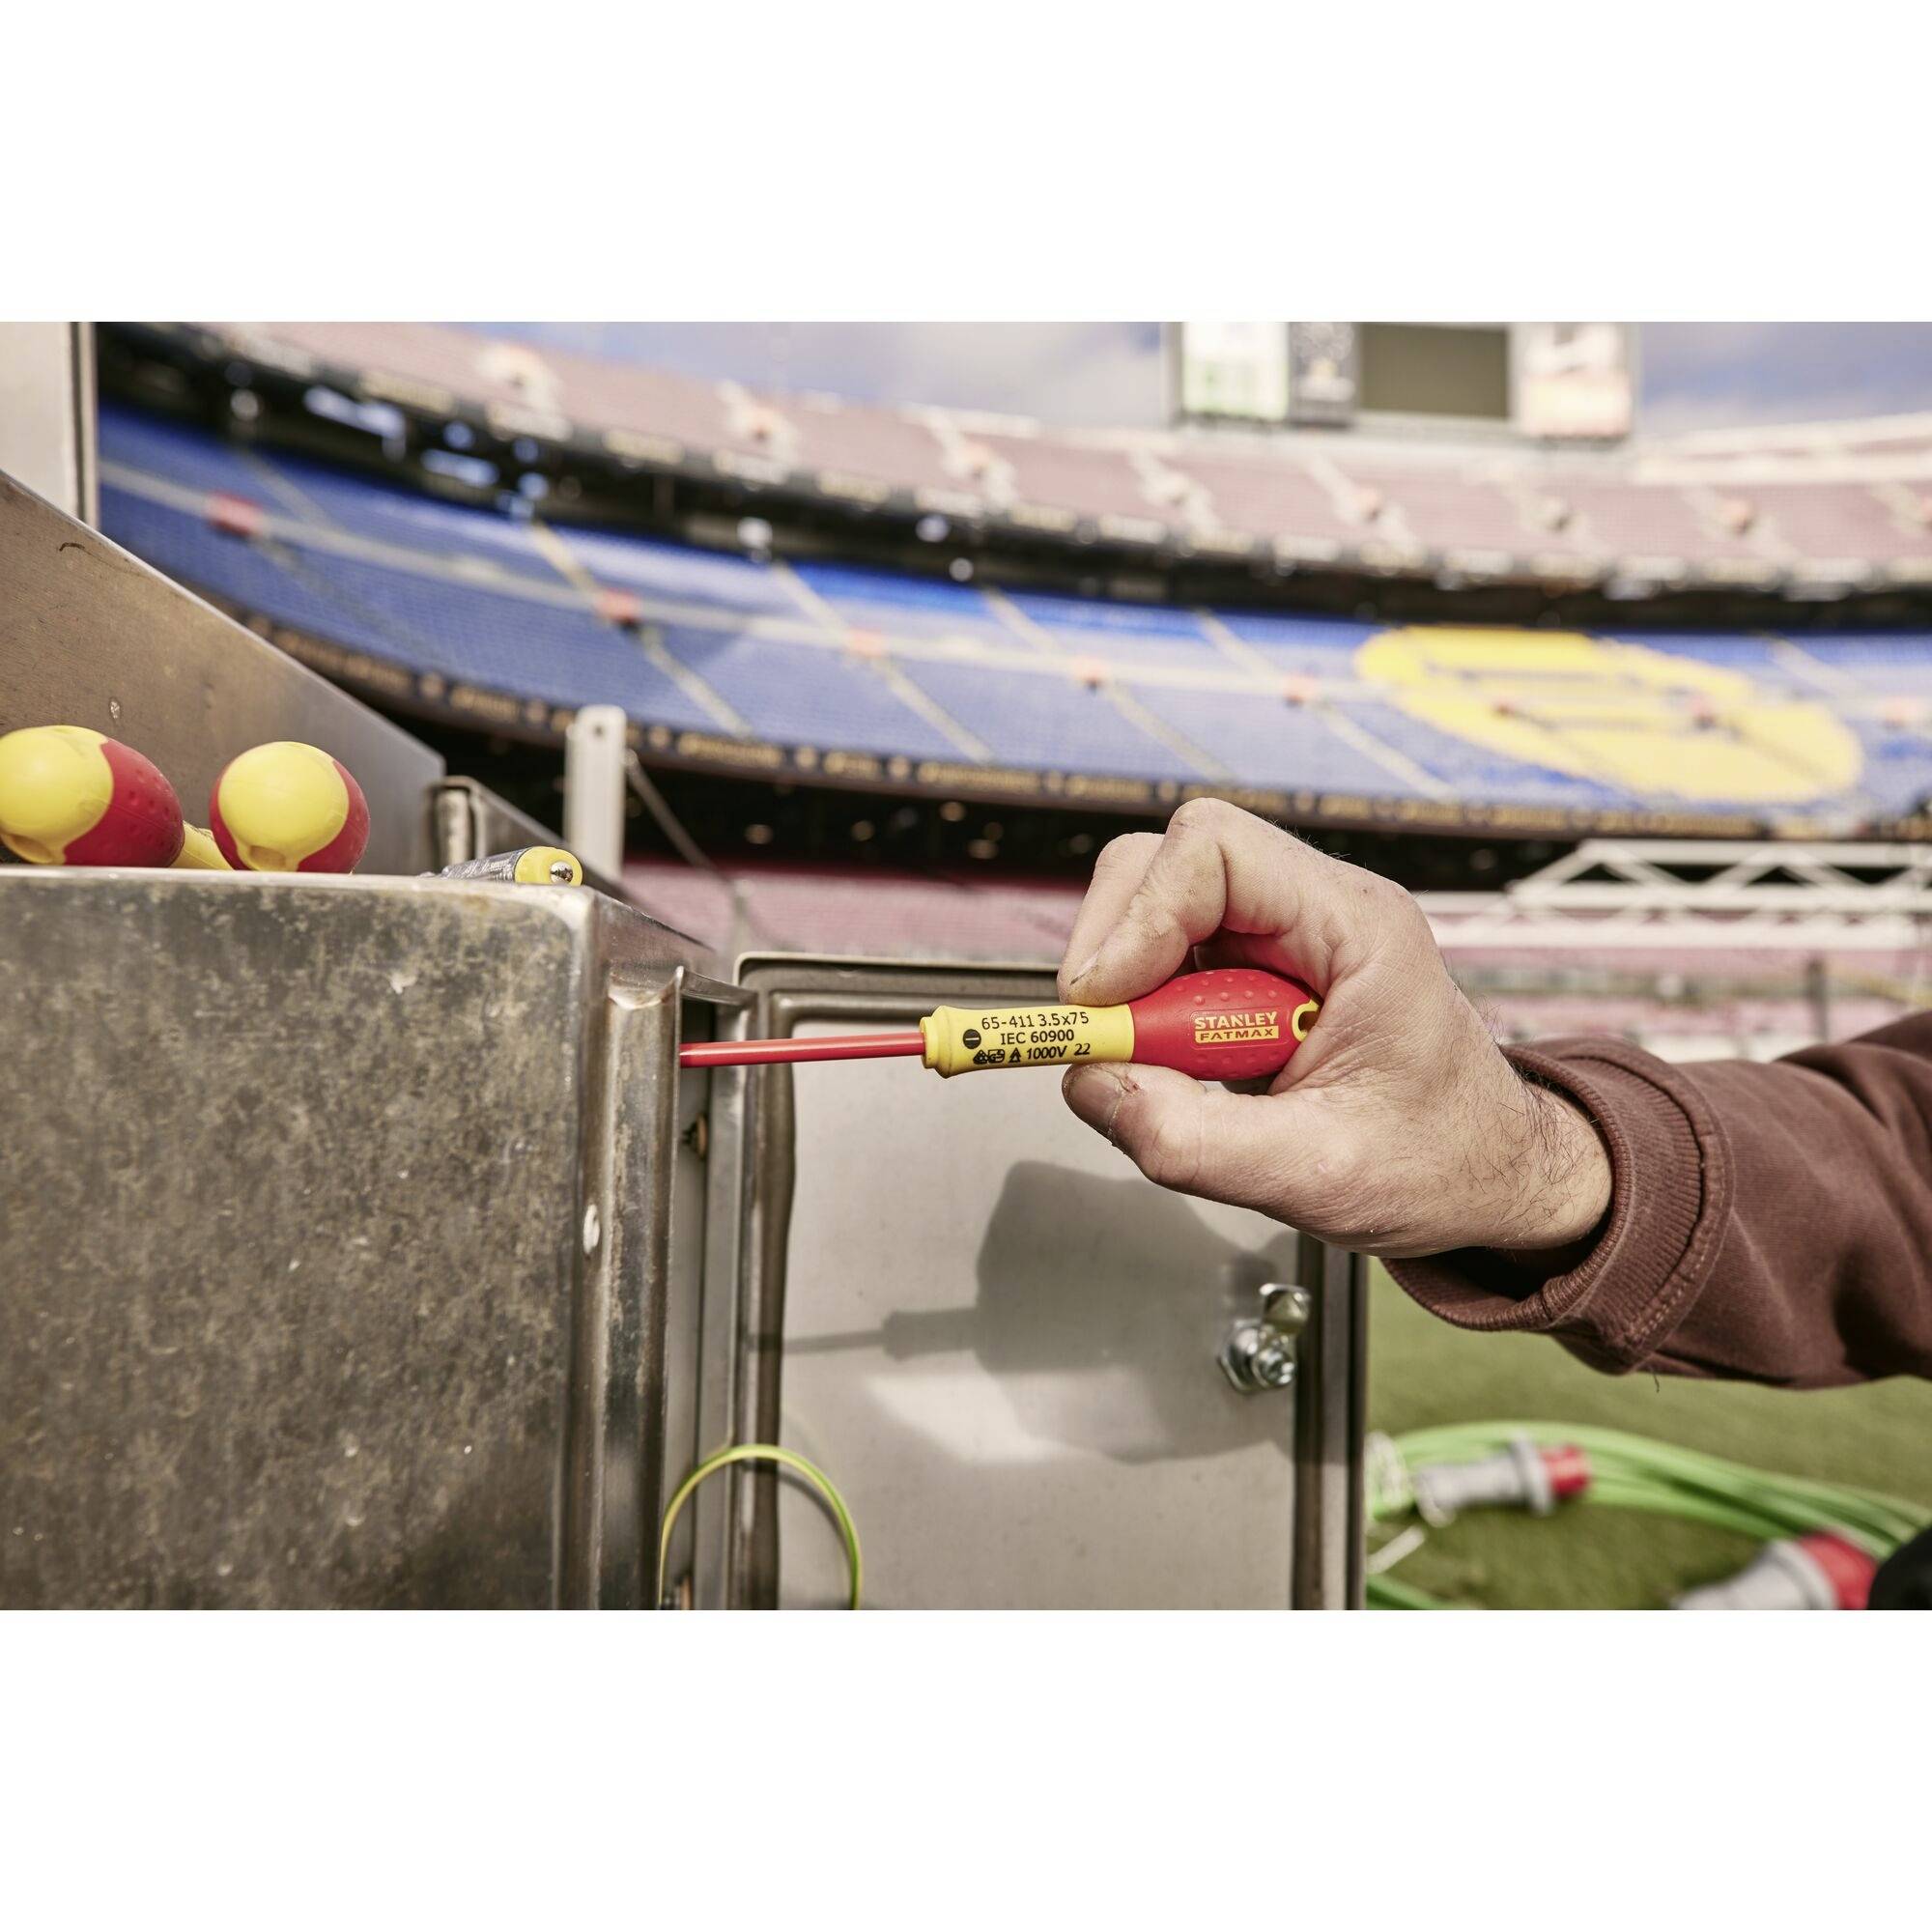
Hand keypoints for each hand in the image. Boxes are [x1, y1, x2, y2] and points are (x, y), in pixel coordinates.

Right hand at [1057, 799, 1610, 1259]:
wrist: (1489, 1177)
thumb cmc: (1441, 1162)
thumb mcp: (1316, 1175)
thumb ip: (1194, 1140)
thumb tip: (1094, 1087)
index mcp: (1356, 925)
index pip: (1214, 849)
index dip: (1139, 916)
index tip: (1104, 1004)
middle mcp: (1315, 910)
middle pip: (1165, 864)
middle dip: (1114, 950)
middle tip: (1109, 1041)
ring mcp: (1280, 938)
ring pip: (1152, 913)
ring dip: (1132, 995)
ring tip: (1167, 1073)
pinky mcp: (1252, 975)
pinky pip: (1164, 969)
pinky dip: (1147, 1022)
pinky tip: (1187, 1075)